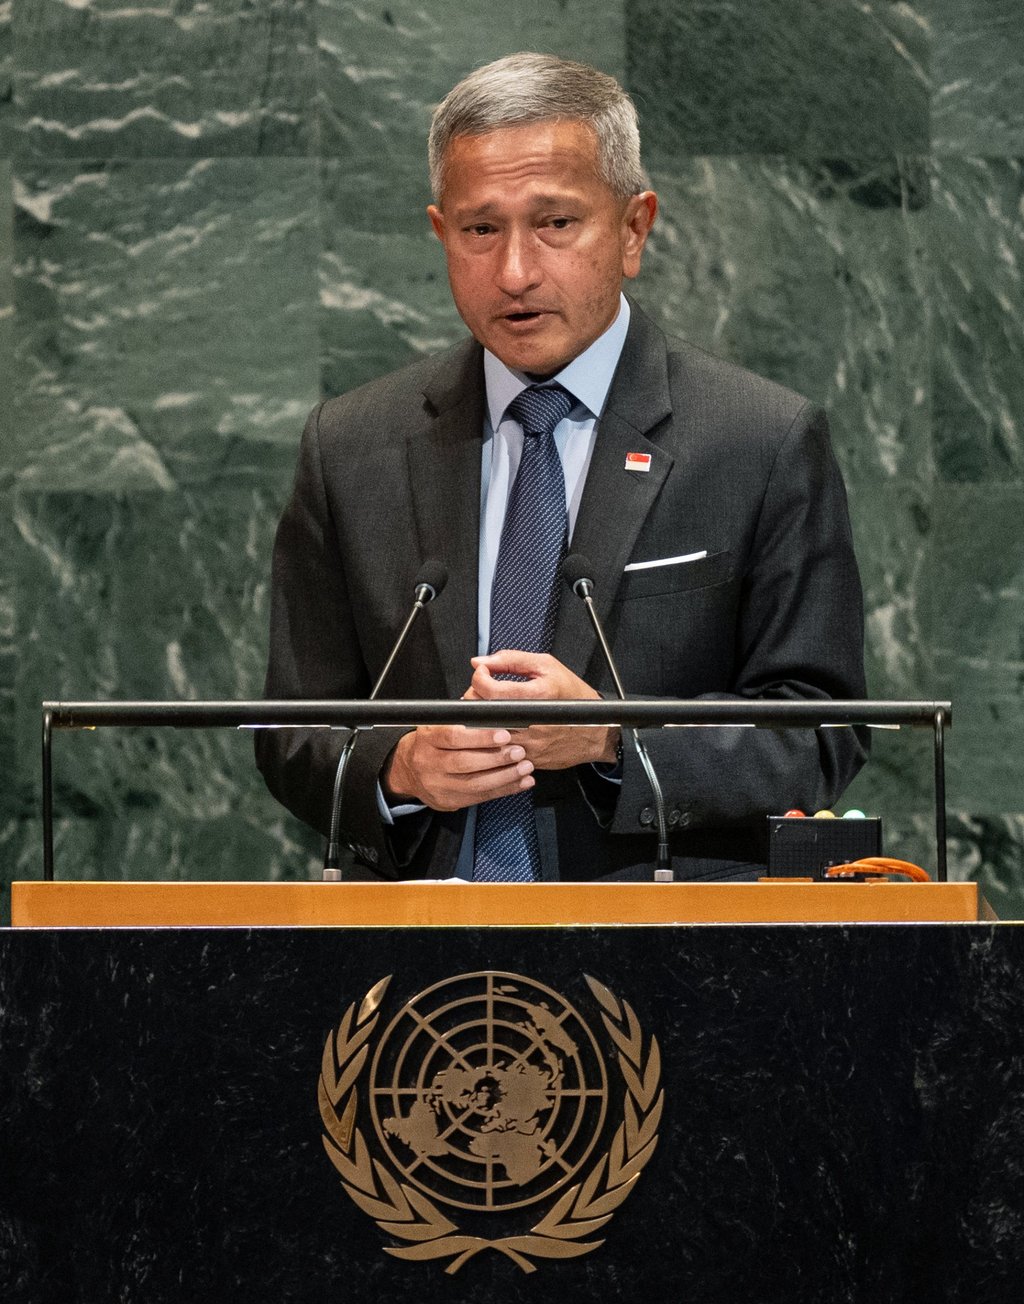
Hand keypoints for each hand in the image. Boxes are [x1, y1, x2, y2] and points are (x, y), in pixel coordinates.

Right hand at [382, 726, 534, 812]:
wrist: (409, 771)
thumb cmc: (433, 743)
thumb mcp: (441, 724)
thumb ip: (464, 719)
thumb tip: (496, 711)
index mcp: (427, 738)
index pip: (452, 737)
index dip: (480, 737)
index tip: (504, 734)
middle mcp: (428, 763)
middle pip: (464, 763)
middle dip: (496, 758)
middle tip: (519, 752)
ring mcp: (437, 785)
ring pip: (474, 784)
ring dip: (504, 776)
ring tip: (525, 768)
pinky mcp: (448, 802)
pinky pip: (480, 797)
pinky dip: (504, 789)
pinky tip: (521, 782)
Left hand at [466, 650, 619, 769]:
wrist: (596, 730)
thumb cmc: (574, 696)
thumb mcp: (547, 666)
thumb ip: (510, 660)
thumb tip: (479, 662)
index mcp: (537, 695)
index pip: (489, 689)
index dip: (479, 677)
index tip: (483, 673)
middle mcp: (531, 722)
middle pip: (482, 713)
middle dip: (476, 698)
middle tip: (485, 692)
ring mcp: (529, 744)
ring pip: (486, 734)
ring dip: (482, 720)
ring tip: (494, 709)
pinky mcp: (527, 758)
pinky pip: (498, 750)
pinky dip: (494, 737)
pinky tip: (504, 727)